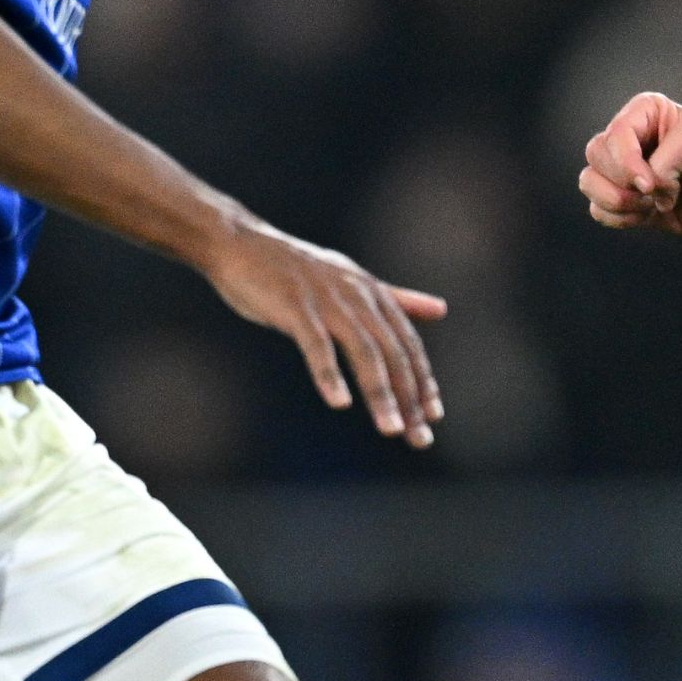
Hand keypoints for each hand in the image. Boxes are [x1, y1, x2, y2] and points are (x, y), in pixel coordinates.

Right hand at [202, 220, 448, 446]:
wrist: (239, 242)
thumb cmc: (295, 270)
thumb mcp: (352, 282)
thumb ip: (397, 300)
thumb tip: (442, 310)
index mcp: (372, 293)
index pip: (407, 343)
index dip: (423, 380)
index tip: (433, 416)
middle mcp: (357, 296)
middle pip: (392, 352)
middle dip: (409, 397)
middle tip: (420, 438)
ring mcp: (327, 301)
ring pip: (363, 352)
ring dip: (380, 393)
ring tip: (391, 430)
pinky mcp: (295, 307)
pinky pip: (316, 345)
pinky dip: (329, 374)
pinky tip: (340, 402)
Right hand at [578, 91, 681, 233]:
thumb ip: (664, 160)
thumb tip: (644, 189)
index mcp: (643, 113)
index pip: (614, 135)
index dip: (627, 163)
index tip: (651, 184)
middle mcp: (629, 139)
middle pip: (596, 157)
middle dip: (623, 182)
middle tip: (655, 192)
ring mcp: (624, 171)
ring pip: (589, 183)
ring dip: (617, 201)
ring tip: (651, 205)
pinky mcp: (627, 200)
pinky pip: (599, 210)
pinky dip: (619, 218)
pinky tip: (647, 215)